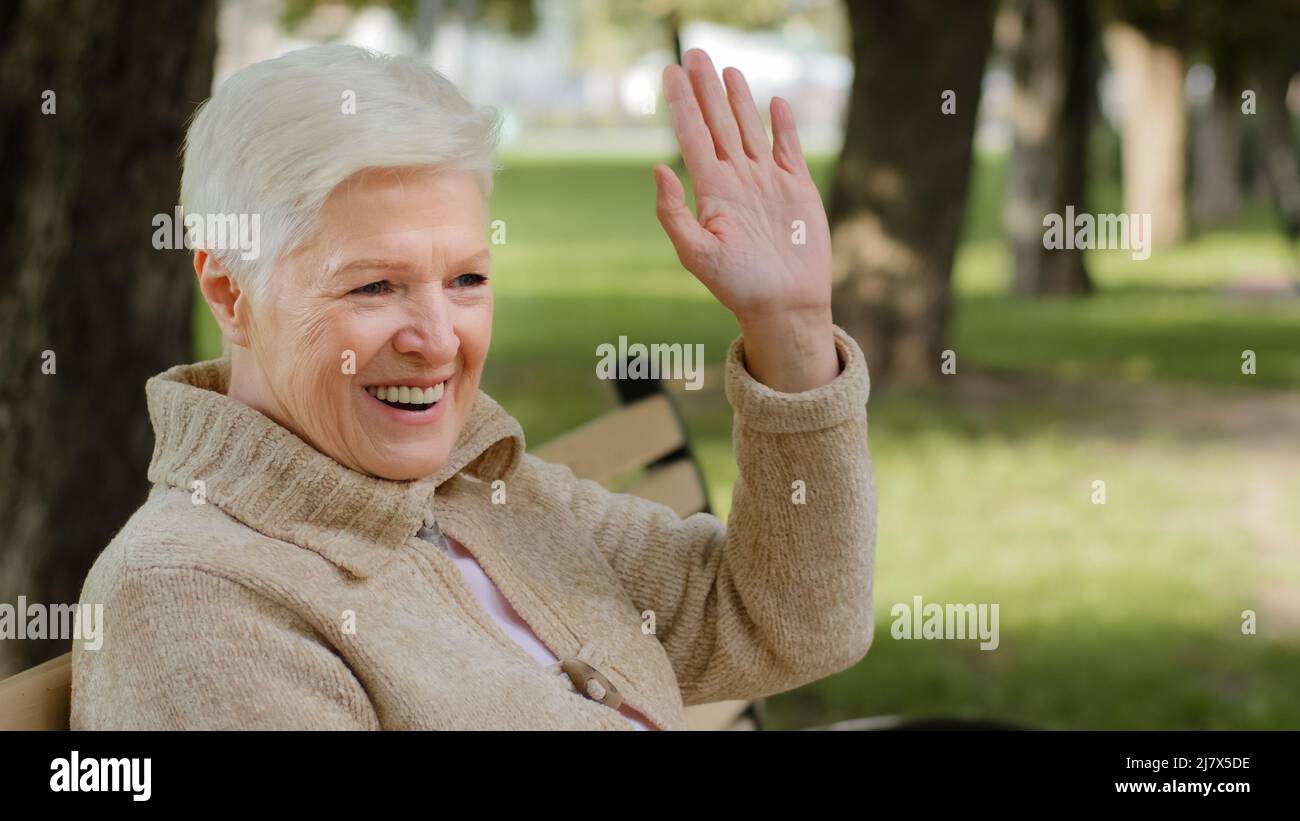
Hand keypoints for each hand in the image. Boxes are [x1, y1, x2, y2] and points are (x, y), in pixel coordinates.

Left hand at [655, 49, 837, 392]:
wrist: (784, 304)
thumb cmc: (737, 286)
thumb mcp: (696, 254)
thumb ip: (674, 213)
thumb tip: (658, 169)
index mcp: (711, 190)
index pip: (692, 135)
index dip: (681, 103)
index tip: (669, 73)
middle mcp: (737, 179)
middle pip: (718, 122)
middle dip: (706, 88)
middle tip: (693, 54)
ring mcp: (767, 181)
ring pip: (749, 129)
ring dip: (739, 99)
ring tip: (727, 70)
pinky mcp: (797, 189)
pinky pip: (787, 149)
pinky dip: (782, 125)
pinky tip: (775, 103)